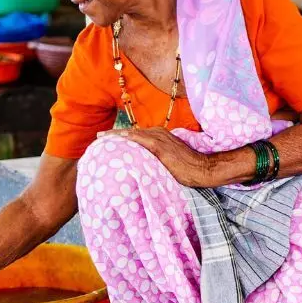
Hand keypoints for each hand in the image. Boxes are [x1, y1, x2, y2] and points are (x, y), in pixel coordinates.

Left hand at [98, 127, 213, 186]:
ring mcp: (160, 139)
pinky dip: (128, 139)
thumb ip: (156, 159)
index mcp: (160, 136)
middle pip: (131, 133)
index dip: (120, 137)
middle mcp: (158, 134)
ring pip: (132, 135)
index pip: (136, 135)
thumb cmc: (189, 168)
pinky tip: (116, 140)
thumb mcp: (170, 161)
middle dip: (114, 135)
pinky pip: (140, 140)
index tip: (106, 139)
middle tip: (98, 138)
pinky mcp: (161, 146)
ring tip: (101, 139)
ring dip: (116, 136)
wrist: (203, 168)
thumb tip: (143, 167)